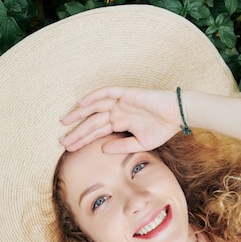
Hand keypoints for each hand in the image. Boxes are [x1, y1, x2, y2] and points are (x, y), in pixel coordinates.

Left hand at [60, 87, 183, 152]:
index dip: (83, 140)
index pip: (96, 132)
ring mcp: (120, 102)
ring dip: (79, 114)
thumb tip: (103, 149)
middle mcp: (117, 112)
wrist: (178, 115)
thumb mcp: (140, 143)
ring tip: (64, 122)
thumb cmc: (163, 129)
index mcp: (120, 123)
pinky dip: (93, 97)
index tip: (69, 148)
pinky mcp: (126, 94)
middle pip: (92, 122)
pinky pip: (106, 93)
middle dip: (77, 132)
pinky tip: (81, 104)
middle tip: (62, 141)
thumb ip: (121, 146)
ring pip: (94, 107)